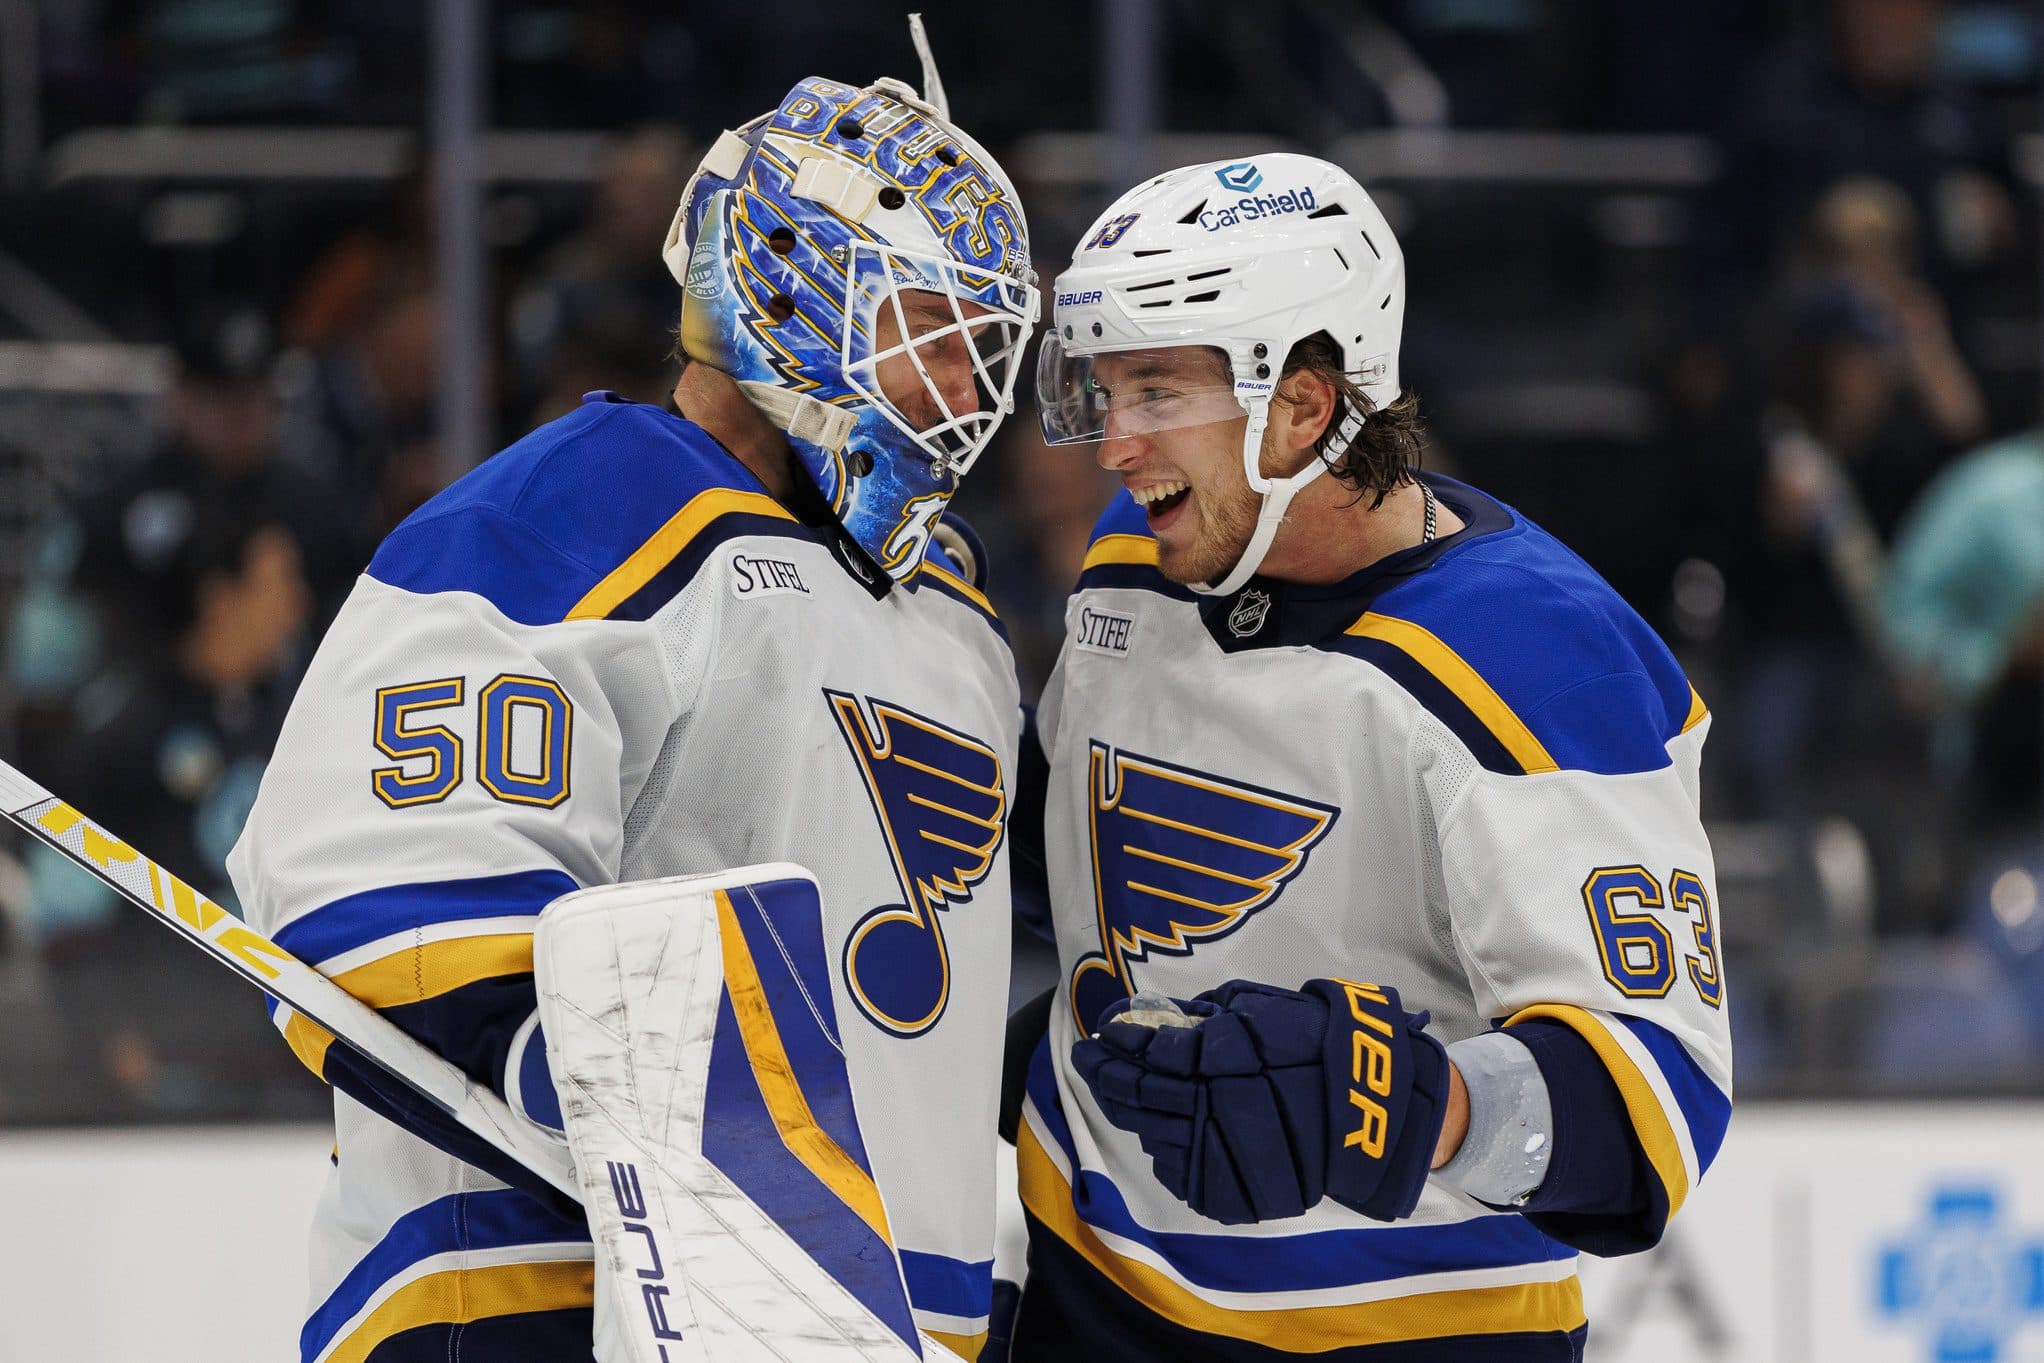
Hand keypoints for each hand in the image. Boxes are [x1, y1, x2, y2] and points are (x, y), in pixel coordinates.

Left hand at [1071, 978, 1450, 1224]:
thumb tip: (1153, 1017)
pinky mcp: (1226, 1191)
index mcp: (1213, 1060)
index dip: (1117, 1040)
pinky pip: (1177, 1168)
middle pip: (1137, 1095)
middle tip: (1090, 1060)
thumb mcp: (1257, 1009)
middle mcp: (1206, 1109)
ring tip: (1121, 1091)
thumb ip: (1202, 1018)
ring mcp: (1215, 1155)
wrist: (1370, 1109)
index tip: (1100, 1032)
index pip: (1146, 1052)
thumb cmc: (1316, 1044)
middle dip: (1108, 1074)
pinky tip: (1163, 1128)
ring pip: (1151, 1133)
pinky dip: (1165, 1146)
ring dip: (1131, 1110)